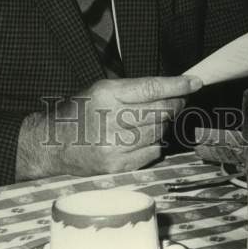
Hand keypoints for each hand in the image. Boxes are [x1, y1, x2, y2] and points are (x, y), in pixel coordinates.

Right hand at [18, 74, 201, 178]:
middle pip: (160, 111)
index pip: (152, 88)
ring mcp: (114, 145)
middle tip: (178, 100)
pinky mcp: (117, 165)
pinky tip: (142, 137)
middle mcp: (111, 119)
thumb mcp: (102, 89)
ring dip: (163, 124)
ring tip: (154, 118)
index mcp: (107, 94)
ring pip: (158, 132)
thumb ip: (133, 89)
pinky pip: (152, 152)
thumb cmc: (80, 111)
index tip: (194, 82)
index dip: (177, 86)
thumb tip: (171, 90)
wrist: (53, 143)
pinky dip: (154, 143)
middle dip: (174, 104)